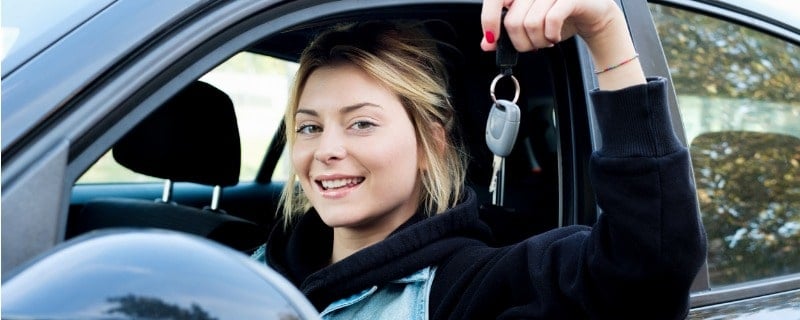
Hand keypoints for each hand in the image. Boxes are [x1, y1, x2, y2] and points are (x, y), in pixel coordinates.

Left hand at [481, 0, 645, 89]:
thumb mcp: (529, 25)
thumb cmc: (561, 16)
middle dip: (521, 42)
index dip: (489, 20)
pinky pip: (551, 20)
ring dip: (537, 42)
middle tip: (531, 45)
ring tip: (545, 41)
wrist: (593, 15)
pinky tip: (553, 37)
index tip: (491, 38)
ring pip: (531, 23)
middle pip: (513, 20)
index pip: (495, 0)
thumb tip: (486, 43)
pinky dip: (550, 36)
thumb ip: (507, 32)